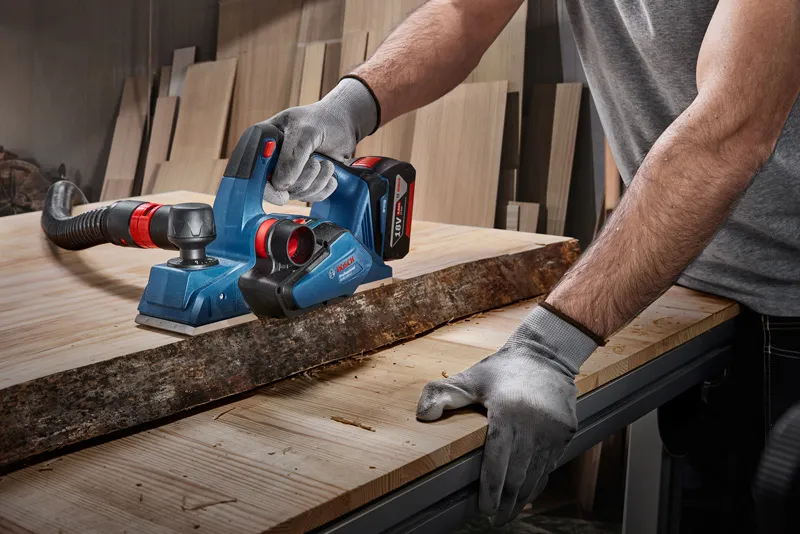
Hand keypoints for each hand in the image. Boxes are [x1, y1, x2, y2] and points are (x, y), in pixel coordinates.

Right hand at [259, 78, 377, 204]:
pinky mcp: (305, 183)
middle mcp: (273, 162)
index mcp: (263, 144)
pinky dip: (325, 186)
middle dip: (303, 178)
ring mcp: (289, 174)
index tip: (283, 191)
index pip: (254, 174)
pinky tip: (329, 171)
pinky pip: (313, 197)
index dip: (266, 187)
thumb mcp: (305, 133)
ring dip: (318, 180)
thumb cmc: (322, 121)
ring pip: (299, 194)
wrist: (343, 125)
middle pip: (279, 189)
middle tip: (315, 161)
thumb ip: (292, 158)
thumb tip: (281, 185)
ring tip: (325, 162)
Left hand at [416, 305, 597, 524]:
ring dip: (522, 498)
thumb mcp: (471, 377)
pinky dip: (538, 482)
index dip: (490, 490)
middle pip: (517, 475)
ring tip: (509, 514)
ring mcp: (553, 429)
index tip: (483, 509)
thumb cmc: (503, 369)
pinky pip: (550, 465)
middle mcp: (534, 423)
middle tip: (495, 519)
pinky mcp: (566, 432)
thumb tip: (423, 415)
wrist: (547, 353)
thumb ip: (444, 395)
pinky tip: (527, 494)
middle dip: (505, 502)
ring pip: (535, 474)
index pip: (496, 461)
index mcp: (507, 412)